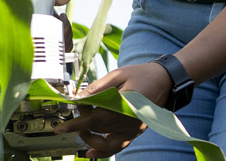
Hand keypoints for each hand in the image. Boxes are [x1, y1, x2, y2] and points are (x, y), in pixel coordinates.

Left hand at [53, 63, 173, 156]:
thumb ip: (97, 87)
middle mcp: (129, 122)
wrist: (166, 80)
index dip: (75, 125)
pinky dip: (103, 151)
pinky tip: (91, 151)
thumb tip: (79, 98)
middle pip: (97, 128)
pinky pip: (118, 147)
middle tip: (80, 105)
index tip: (59, 129)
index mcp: (124, 106)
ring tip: (82, 129)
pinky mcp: (135, 132)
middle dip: (82, 121)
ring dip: (90, 139)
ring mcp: (133, 129)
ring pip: (106, 144)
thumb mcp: (118, 74)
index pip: (94, 120)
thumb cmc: (143, 74)